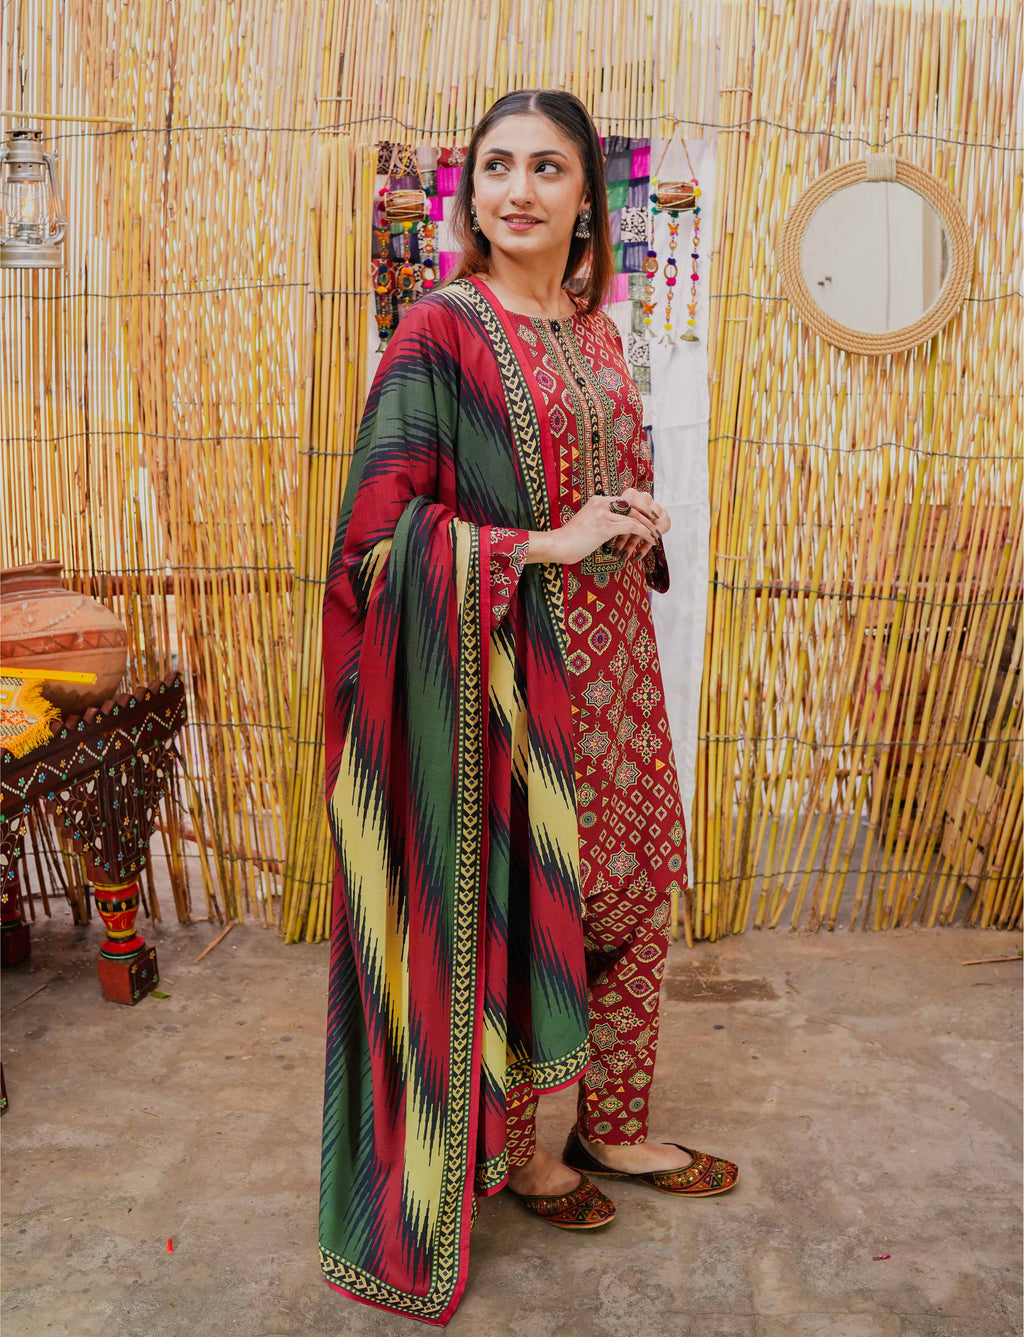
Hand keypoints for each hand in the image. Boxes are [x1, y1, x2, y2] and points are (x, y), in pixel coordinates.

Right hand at [539, 492, 661, 565]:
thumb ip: (601, 519)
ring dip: (648, 527)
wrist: (558, 544)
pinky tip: (649, 540)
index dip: (641, 509)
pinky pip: (631, 527)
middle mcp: (601, 502)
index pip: (626, 501)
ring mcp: (602, 513)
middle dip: (648, 516)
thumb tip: (614, 527)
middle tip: (658, 526)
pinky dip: (643, 533)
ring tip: (656, 536)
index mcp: (598, 500)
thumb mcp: (588, 523)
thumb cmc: (572, 539)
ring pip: (634, 516)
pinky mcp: (604, 526)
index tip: (650, 518)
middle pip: (633, 505)